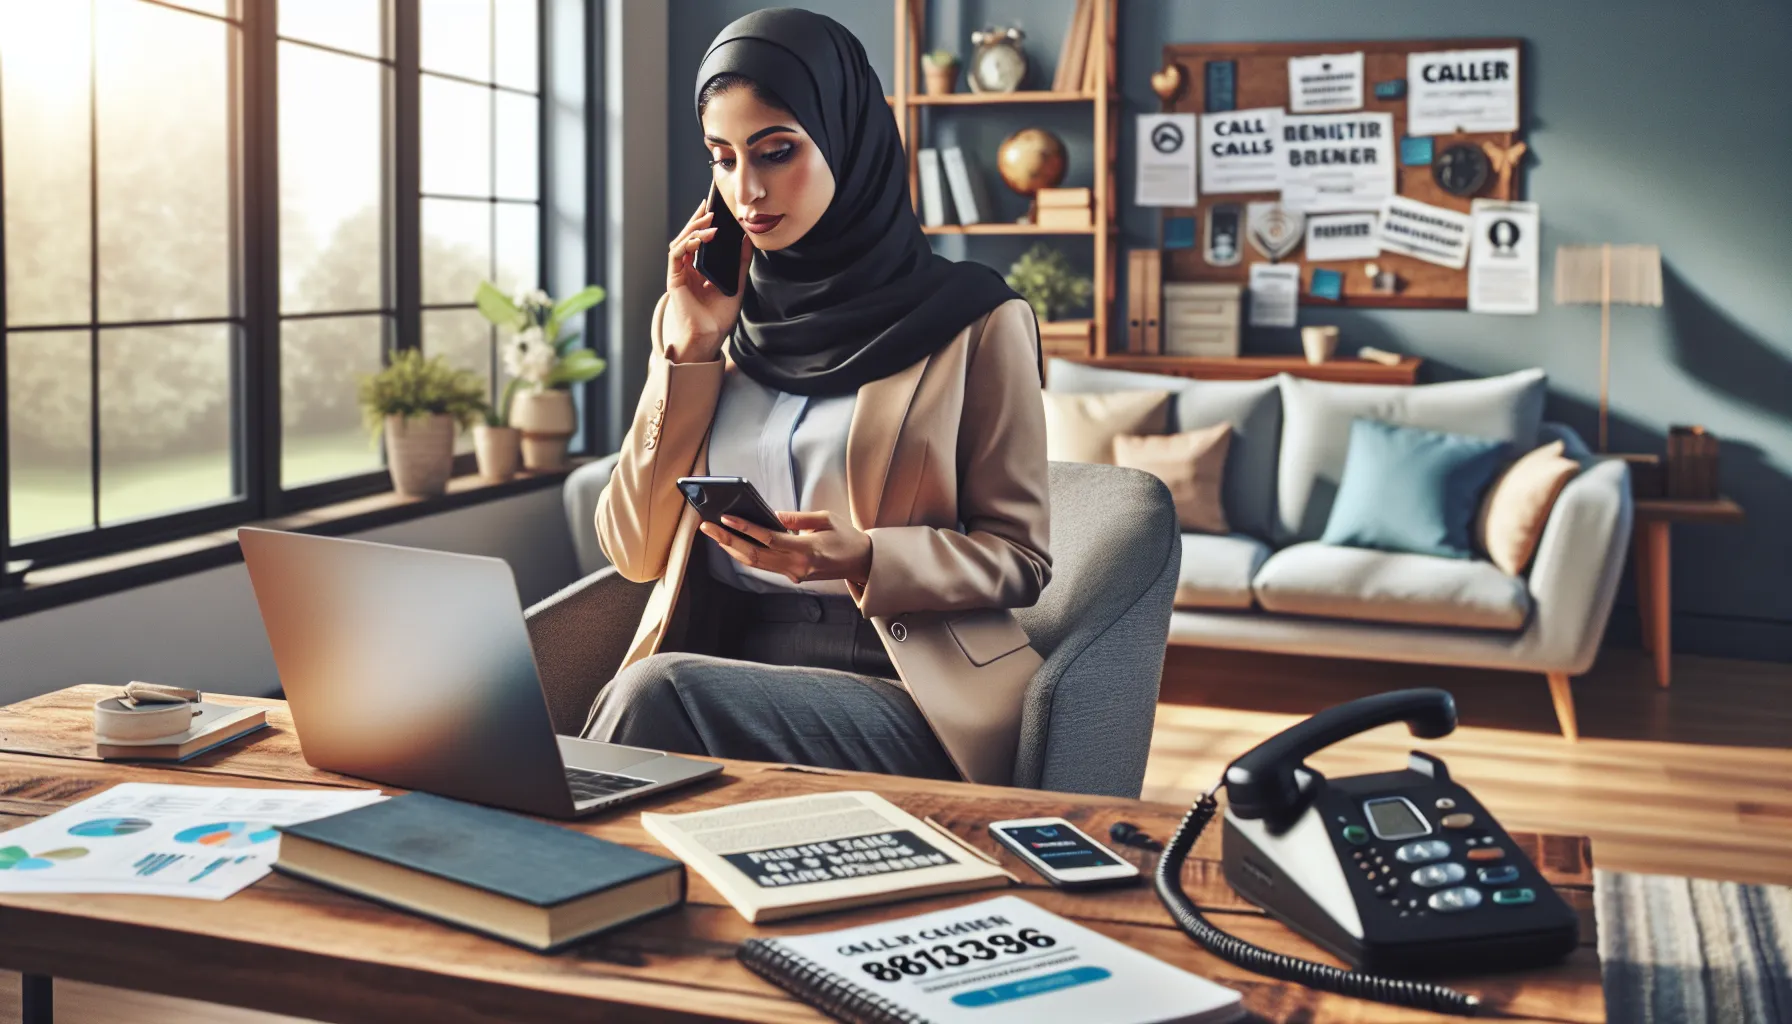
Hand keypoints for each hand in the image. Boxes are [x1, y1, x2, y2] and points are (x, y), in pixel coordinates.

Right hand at [663, 196, 752, 363]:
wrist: (711, 336)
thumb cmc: (720, 315)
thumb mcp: (737, 283)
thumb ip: (740, 262)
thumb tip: (747, 239)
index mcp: (698, 270)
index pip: (698, 241)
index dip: (703, 224)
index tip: (713, 208)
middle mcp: (686, 270)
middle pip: (687, 237)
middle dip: (696, 220)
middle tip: (708, 206)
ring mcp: (679, 274)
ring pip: (680, 242)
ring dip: (693, 228)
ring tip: (709, 220)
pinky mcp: (674, 279)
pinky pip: (676, 255)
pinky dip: (687, 243)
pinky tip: (700, 238)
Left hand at [700, 510, 872, 586]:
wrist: (861, 563)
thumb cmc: (847, 538)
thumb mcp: (827, 519)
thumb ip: (798, 518)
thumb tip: (773, 515)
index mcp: (807, 550)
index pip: (768, 539)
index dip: (745, 528)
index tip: (726, 517)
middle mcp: (797, 566)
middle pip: (754, 555)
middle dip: (728, 540)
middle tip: (708, 526)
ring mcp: (794, 574)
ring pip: (756, 563)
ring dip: (733, 549)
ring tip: (715, 533)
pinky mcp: (793, 576)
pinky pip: (764, 566)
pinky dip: (746, 554)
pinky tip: (734, 543)